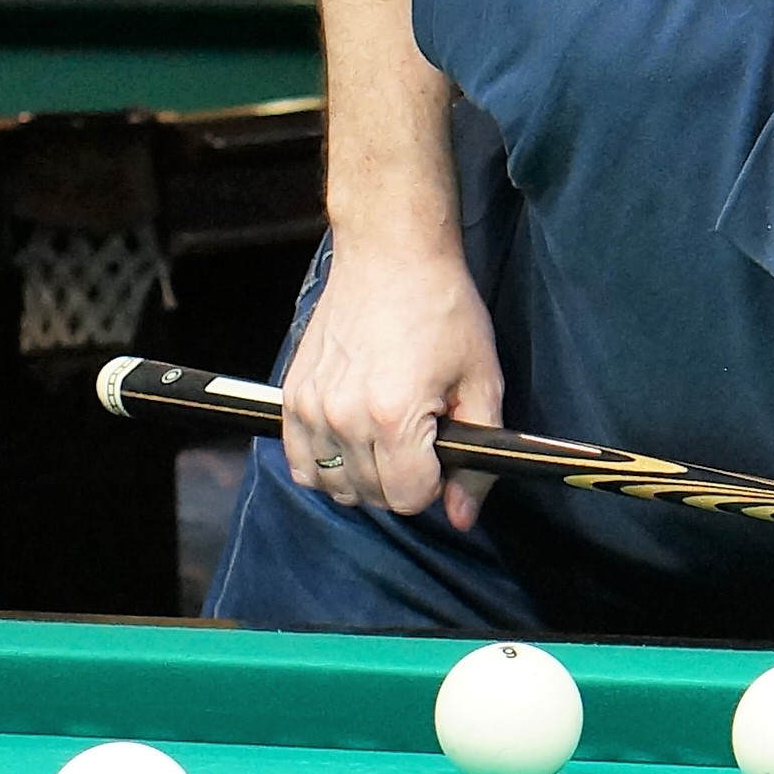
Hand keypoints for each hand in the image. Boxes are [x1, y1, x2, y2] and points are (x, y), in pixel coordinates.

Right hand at [279, 244, 502, 528]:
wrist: (392, 256)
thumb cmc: (443, 310)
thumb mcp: (482, 381)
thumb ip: (476, 457)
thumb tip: (462, 517)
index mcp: (393, 415)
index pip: (409, 498)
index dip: (436, 485)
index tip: (444, 454)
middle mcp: (342, 417)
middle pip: (372, 496)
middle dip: (405, 480)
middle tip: (423, 437)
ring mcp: (310, 407)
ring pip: (335, 486)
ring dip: (366, 476)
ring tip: (390, 437)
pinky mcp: (291, 397)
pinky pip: (301, 464)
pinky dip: (327, 466)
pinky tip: (354, 441)